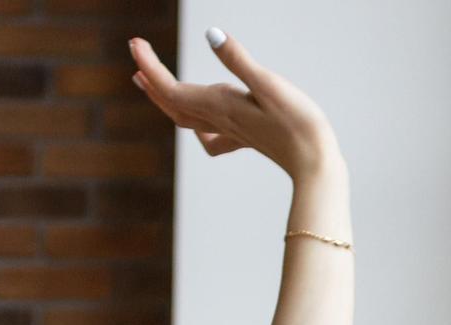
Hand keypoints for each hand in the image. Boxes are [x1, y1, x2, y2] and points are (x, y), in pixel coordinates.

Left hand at [128, 30, 341, 179]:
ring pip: (186, 116)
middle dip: (150, 77)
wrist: (315, 163)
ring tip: (148, 81)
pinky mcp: (247, 136)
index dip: (149, 66)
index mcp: (220, 105)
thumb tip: (211, 34)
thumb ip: (238, 60)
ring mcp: (232, 130)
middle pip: (172, 102)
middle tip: (136, 51)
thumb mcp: (269, 84)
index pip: (171, 88)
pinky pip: (211, 135)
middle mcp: (220, 120)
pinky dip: (198, 127)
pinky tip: (200, 125)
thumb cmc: (298, 124)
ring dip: (164, 97)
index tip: (135, 43)